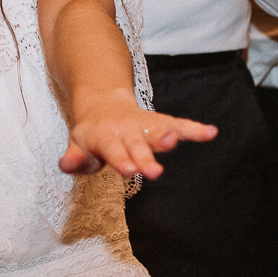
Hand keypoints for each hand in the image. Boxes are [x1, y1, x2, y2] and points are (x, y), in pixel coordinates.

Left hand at [59, 91, 217, 179]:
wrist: (102, 104)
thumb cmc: (90, 135)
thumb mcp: (77, 146)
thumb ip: (74, 159)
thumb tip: (65, 164)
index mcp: (104, 136)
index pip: (113, 151)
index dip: (121, 160)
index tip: (129, 171)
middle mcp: (126, 129)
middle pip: (137, 145)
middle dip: (146, 157)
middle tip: (155, 172)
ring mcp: (143, 125)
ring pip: (159, 130)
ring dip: (170, 136)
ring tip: (178, 140)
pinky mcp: (159, 123)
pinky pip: (178, 124)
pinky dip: (194, 129)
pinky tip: (211, 132)